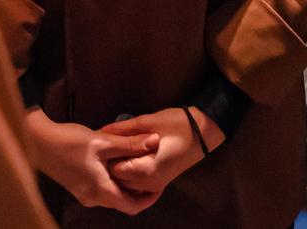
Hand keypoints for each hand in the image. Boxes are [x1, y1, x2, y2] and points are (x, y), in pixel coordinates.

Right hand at [24, 109, 161, 214]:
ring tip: (136, 163)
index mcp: (101, 191)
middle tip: (151, 171)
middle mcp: (92, 198)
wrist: (37, 141)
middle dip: (139, 190)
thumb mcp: (102, 141)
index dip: (150, 197)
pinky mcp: (77, 186)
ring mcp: (83, 193)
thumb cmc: (69, 141)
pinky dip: (113, 180)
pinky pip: (101, 189)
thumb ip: (130, 144)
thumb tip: (155, 141)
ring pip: (112, 195)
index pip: (133, 206)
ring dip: (125, 184)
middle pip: (123, 202)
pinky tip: (115, 161)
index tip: (160, 183)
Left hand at [101, 107, 221, 199]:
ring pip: (126, 183)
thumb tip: (102, 131)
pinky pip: (136, 184)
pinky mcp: (159, 182)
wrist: (205, 132)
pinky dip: (129, 174)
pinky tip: (129, 157)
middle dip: (110, 163)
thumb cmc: (179, 124)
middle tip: (108, 144)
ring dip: (119, 168)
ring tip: (118, 149)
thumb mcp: (148, 121)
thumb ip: (123, 129)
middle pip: (118, 179)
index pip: (113, 169)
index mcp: (146, 169)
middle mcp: (149, 182)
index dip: (106, 155)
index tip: (103, 141)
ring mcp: (155, 184)